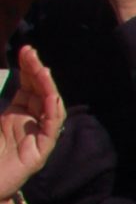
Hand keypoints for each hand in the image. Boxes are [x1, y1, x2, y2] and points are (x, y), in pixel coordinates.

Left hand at [0, 47, 64, 197]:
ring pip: (49, 107)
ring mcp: (35, 137)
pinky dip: (53, 111)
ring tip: (41, 68)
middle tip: (31, 53)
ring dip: (47, 87)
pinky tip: (50, 96)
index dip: (27, 68)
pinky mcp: (40, 152)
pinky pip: (52, 128)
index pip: (27, 86)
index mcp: (13, 115)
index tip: (25, 50)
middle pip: (39, 93)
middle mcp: (28, 123)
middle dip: (37, 71)